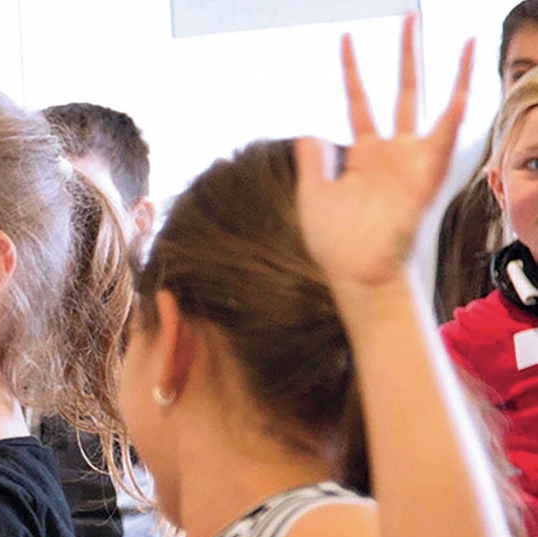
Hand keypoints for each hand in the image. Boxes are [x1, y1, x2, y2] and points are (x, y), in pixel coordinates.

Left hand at [295, 15, 473, 291]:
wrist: (356, 272)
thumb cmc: (334, 242)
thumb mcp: (311, 193)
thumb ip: (311, 158)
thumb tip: (308, 128)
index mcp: (363, 154)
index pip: (359, 100)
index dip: (352, 70)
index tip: (346, 38)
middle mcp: (391, 151)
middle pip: (400, 91)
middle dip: (404, 55)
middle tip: (407, 18)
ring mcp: (412, 160)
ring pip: (431, 105)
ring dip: (448, 72)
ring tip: (465, 40)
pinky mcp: (427, 174)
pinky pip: (448, 135)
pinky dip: (459, 107)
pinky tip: (467, 80)